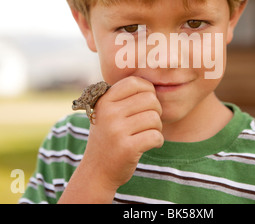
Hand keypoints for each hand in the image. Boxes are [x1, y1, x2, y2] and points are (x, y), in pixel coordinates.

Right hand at [59, 76, 162, 202]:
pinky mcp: (127, 148)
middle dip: (156, 111)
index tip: (146, 103)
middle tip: (149, 122)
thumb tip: (152, 83)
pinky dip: (158, 141)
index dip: (148, 90)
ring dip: (157, 128)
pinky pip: (156, 136)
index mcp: (104, 101)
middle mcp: (109, 113)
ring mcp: (117, 131)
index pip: (135, 82)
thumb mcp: (107, 113)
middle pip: (150, 99)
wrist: (96, 172)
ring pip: (155, 118)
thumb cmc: (108, 138)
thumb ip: (123, 97)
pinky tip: (150, 144)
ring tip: (147, 134)